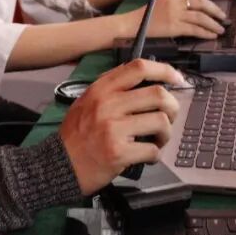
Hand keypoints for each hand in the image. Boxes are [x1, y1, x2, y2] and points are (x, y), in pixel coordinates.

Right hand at [59, 59, 183, 193]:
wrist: (57, 166)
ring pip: (161, 121)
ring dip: (166, 134)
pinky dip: (155, 155)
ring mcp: (113, 128)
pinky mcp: (118, 152)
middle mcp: (107, 104)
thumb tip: (148, 82)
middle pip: (158, 94)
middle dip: (172, 108)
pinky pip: (153, 150)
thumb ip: (112, 90)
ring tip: (156, 141)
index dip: (165, 71)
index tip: (178, 80)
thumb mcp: (87, 102)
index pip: (139, 68)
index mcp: (101, 89)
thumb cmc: (76, 136)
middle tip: (169, 118)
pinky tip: (146, 157)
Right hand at [133, 0, 226, 39]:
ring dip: (213, 24)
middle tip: (224, 18)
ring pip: (201, 18)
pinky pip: (194, 29)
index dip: (209, 2)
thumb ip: (177, 3)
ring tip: (220, 29)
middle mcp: (176, 2)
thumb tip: (194, 10)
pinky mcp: (174, 27)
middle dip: (215, 12)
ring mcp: (175, 14)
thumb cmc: (146, 16)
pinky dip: (205, 33)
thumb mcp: (163, 2)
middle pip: (202, 5)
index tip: (216, 9)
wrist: (132, 24)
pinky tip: (212, 35)